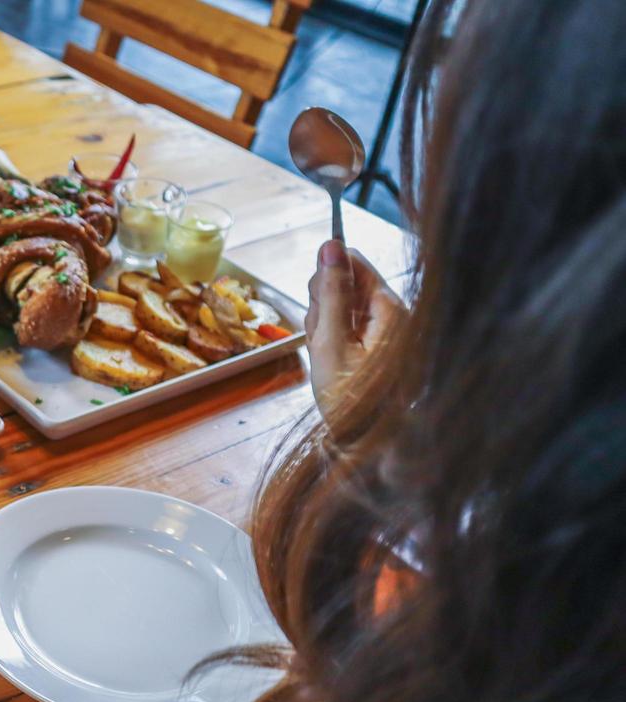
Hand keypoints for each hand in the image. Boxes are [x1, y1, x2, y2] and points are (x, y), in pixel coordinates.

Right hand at [306, 240, 404, 414]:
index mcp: (390, 309)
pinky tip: (332, 364)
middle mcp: (395, 315)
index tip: (314, 306)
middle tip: (320, 341)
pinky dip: (334, 342)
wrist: (368, 447)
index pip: (353, 263)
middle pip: (347, 285)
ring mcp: (389, 332)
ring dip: (325, 328)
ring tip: (325, 359)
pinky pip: (350, 330)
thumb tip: (329, 246)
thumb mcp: (330, 344)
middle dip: (323, 308)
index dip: (325, 278)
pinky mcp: (381, 347)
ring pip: (343, 309)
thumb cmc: (350, 400)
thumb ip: (329, 293)